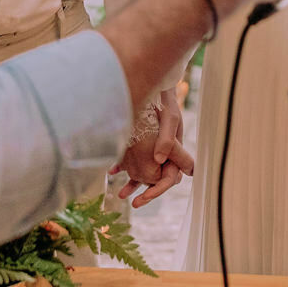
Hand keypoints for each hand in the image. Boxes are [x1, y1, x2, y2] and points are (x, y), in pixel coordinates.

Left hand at [112, 87, 193, 207]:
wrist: (153, 83)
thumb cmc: (164, 99)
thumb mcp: (168, 118)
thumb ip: (166, 139)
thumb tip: (158, 161)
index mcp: (175, 149)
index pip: (171, 177)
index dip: (158, 190)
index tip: (144, 199)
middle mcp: (164, 150)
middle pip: (157, 177)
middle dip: (146, 191)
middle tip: (134, 203)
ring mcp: (152, 146)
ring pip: (144, 170)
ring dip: (133, 182)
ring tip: (120, 194)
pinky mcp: (140, 140)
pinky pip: (133, 158)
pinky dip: (123, 165)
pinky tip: (112, 171)